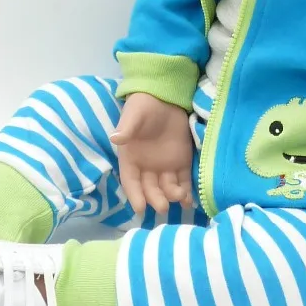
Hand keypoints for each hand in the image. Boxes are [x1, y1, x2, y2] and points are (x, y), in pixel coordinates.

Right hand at [110, 92, 194, 214]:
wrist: (164, 97)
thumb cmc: (143, 107)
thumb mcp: (133, 115)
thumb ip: (126, 128)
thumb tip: (115, 138)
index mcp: (131, 159)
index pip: (131, 182)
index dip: (135, 195)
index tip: (140, 208)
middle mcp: (147, 167)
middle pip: (150, 189)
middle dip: (156, 199)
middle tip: (163, 207)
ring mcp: (165, 166)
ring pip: (167, 187)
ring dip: (173, 195)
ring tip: (180, 198)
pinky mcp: (181, 162)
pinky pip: (183, 180)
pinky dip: (186, 191)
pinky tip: (190, 200)